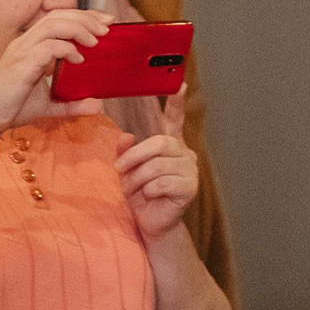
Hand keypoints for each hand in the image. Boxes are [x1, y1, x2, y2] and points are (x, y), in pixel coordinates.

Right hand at [0, 8, 110, 133]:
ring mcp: (23, 50)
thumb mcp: (49, 106)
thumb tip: (98, 106)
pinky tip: (79, 59)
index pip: (58, 18)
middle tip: (108, 26)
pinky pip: (49, 46)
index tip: (105, 21)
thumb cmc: (13, 108)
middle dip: (86, 17)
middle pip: (58, 15)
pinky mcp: (23, 62)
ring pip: (54, 24)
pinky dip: (67, 49)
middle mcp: (26, 42)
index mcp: (30, 45)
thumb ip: (72, 104)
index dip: (82, 16)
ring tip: (97, 41)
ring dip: (79, 28)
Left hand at [112, 88, 197, 243]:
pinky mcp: (190, 187)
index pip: (175, 121)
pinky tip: (150, 197)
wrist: (151, 224)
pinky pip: (162, 183)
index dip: (177, 103)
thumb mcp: (128, 171)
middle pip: (159, 144)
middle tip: (119, 169)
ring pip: (157, 166)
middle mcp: (185, 154)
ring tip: (134, 190)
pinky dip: (149, 191)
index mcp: (171, 146)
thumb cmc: (140, 196)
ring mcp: (190, 171)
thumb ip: (126, 152)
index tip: (181, 85)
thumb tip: (126, 136)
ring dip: (138, 179)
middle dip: (135, 157)